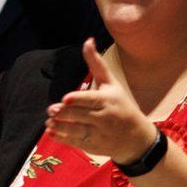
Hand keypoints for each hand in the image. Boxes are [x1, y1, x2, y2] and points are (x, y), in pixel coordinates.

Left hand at [46, 39, 158, 163]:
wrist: (137, 138)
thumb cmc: (122, 104)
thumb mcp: (112, 83)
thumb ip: (96, 64)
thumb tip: (88, 40)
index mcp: (108, 100)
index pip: (90, 100)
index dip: (77, 99)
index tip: (65, 98)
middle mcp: (104, 117)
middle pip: (80, 115)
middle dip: (64, 113)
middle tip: (51, 110)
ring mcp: (100, 133)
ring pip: (77, 130)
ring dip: (61, 126)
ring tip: (49, 121)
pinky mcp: (94, 145)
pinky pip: (76, 142)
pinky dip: (63, 138)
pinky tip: (52, 132)